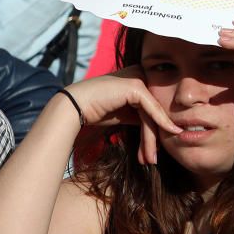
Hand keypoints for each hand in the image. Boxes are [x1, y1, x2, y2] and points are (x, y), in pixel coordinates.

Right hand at [61, 66, 181, 164]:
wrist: (74, 106)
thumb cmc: (96, 110)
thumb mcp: (123, 113)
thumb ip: (140, 115)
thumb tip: (159, 128)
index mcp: (138, 76)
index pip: (151, 107)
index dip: (153, 131)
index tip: (151, 153)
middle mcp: (140, 73)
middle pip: (153, 111)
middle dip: (153, 138)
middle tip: (152, 160)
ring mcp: (139, 78)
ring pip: (152, 114)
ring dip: (151, 140)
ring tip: (150, 159)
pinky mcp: (137, 86)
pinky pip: (150, 111)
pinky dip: (156, 128)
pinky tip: (157, 145)